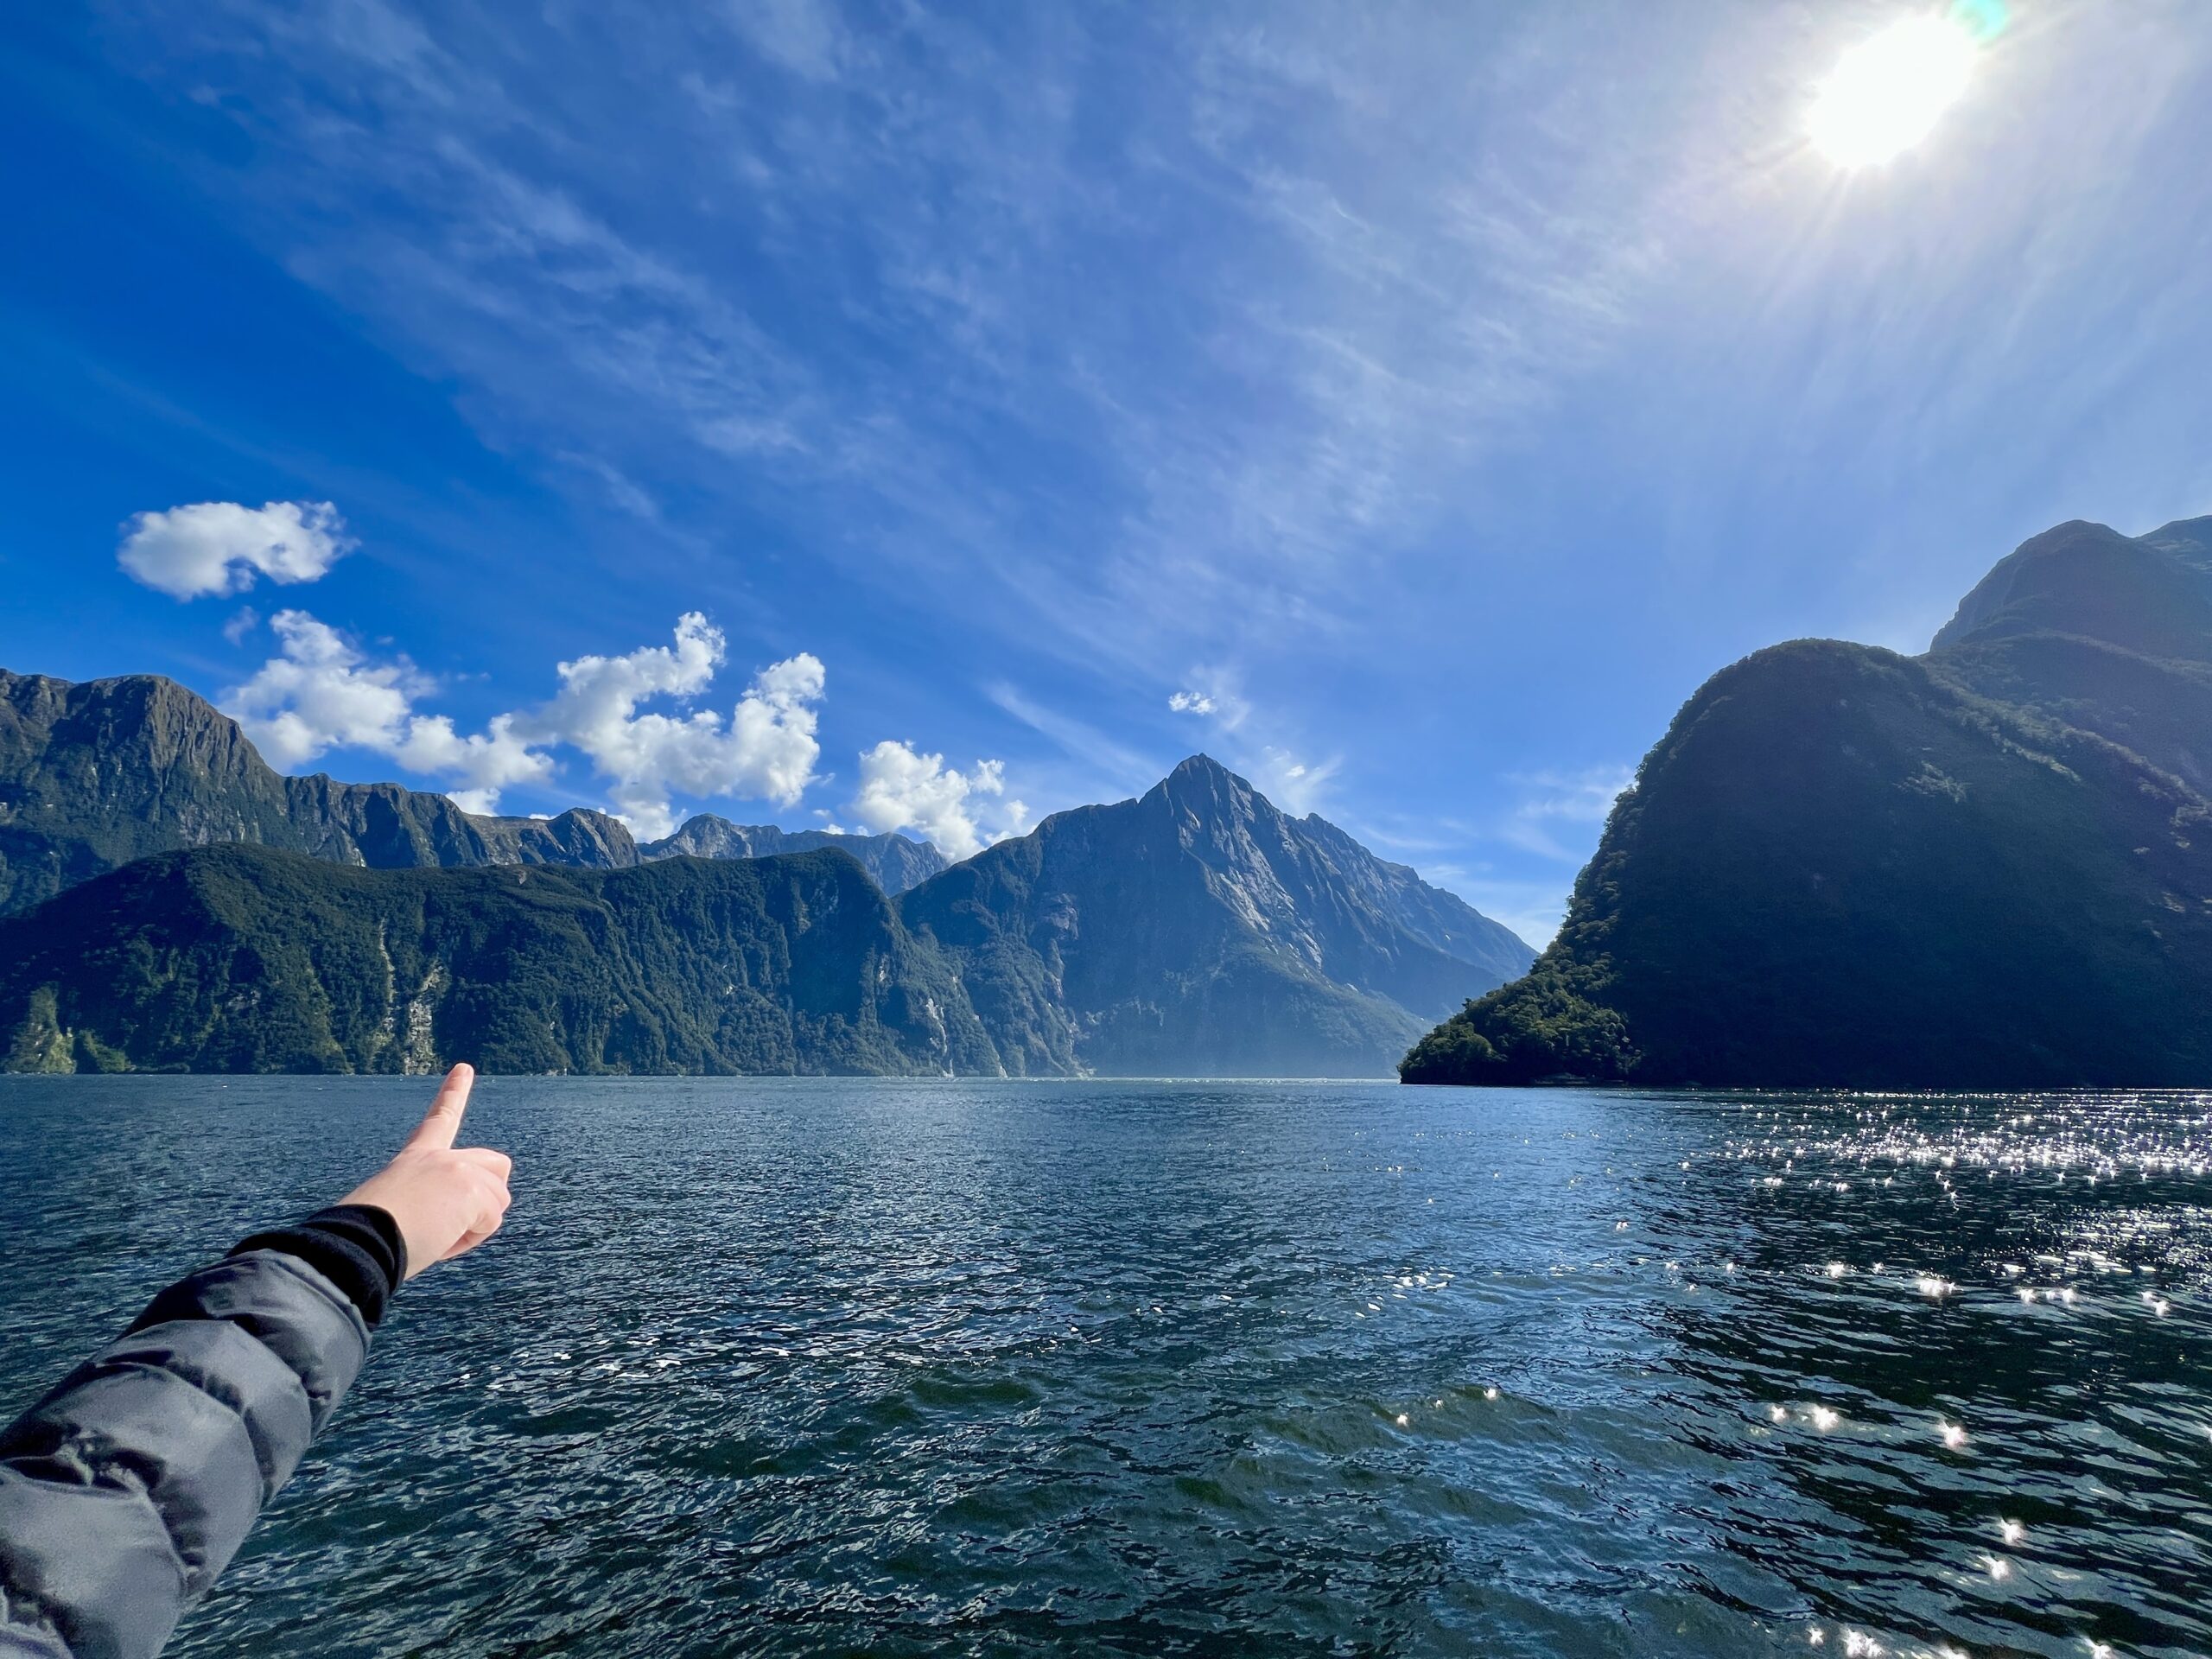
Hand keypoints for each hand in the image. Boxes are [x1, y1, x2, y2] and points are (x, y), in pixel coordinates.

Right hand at [341, 1065, 511, 1279]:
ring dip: (472, 1229)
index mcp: (414, 1159)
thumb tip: (449, 1224)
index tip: (464, 1068)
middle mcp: (439, 1157)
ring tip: (432, 1235)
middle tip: (455, 1221)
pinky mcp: (472, 1189)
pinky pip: (490, 1222)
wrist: (358, 1244)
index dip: (453, 1093)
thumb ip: (426, 1205)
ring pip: (498, 1202)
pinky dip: (468, 1240)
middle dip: (489, 1196)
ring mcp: (458, 1168)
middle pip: (496, 1165)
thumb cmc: (366, 1241)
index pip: (439, 1121)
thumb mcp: (395, 1213)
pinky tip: (438, 1240)